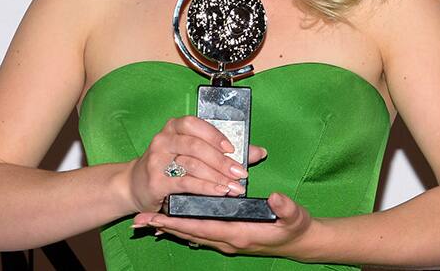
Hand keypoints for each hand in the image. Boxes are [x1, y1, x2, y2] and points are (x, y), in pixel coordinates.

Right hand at [125, 115, 266, 213]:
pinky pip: (185, 182)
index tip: (233, 148)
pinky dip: (205, 187)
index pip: (195, 124)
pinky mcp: (156, 180)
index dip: (215, 135)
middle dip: (222, 161)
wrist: (135, 185)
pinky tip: (219, 191)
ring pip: (192, 164)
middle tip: (241, 173)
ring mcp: (157, 159)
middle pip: (196, 146)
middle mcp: (163, 139)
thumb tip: (259, 152)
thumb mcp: (194, 154)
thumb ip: (226, 152)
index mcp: (174, 127)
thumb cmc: (171, 166)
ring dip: (217, 176)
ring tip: (234, 186)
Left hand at [132, 192, 315, 257]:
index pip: (203, 228)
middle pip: (190, 233)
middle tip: (139, 220)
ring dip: (170, 228)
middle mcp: (228, 240)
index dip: (180, 223)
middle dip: (164, 226)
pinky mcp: (227, 237)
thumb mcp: (295, 216)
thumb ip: (285, 208)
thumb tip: (275, 197)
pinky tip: (170, 224)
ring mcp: (226, 240)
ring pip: (192, 234)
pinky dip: (183, 228)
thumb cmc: (296, 227)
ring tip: (146, 222)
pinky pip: (199, 233)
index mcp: (239, 234)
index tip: (157, 217)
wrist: (301, 242)